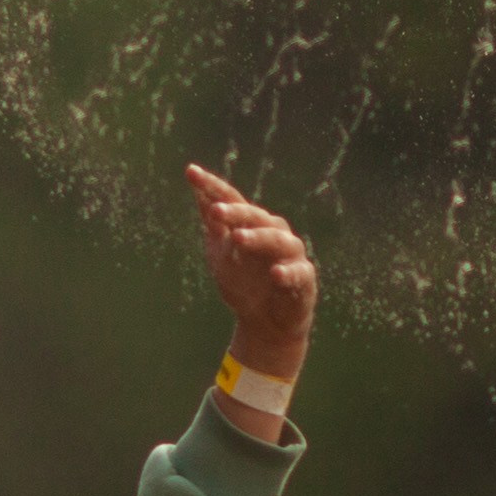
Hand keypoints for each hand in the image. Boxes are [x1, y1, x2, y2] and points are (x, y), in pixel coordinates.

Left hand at [186, 163, 316, 386]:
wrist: (264, 323)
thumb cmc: (244, 283)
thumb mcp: (222, 254)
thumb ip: (214, 225)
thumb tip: (198, 191)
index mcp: (251, 224)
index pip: (231, 199)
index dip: (211, 186)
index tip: (191, 172)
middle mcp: (273, 232)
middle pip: (255, 216)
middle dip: (235, 213)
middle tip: (214, 211)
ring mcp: (290, 254)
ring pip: (277, 240)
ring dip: (258, 238)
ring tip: (238, 238)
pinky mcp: (304, 279)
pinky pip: (298, 273)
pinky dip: (286, 273)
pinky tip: (275, 274)